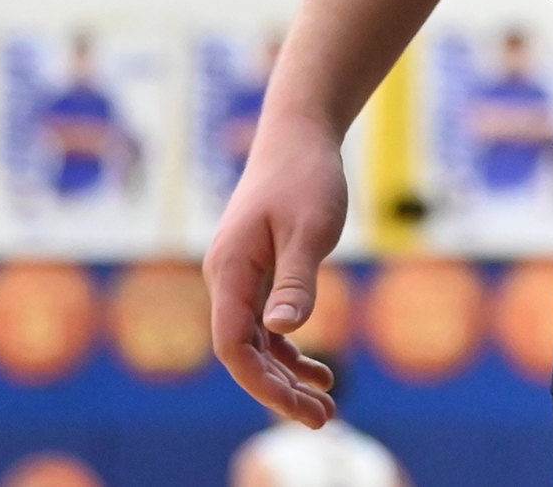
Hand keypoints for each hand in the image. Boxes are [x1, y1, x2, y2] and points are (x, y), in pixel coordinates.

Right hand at [205, 106, 349, 425]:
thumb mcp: (310, 228)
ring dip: (286, 377)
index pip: (235, 347)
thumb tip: (282, 331)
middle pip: (244, 354)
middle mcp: (227, 280)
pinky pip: (268, 325)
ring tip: (325, 406)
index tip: (303, 407)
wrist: (299, 133)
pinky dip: (290, 351)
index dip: (263, 384)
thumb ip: (297, 280)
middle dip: (279, 391)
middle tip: (323, 419)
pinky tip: (319, 371)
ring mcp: (241, 277)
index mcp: (230, 271)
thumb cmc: (305, 175)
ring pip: (256, 344)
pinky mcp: (259, 272)